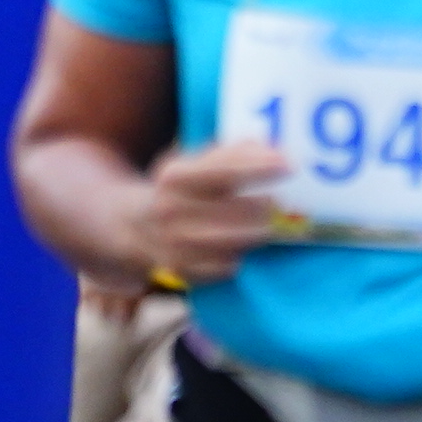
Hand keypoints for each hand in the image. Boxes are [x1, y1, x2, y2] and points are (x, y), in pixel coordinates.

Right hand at [131, 141, 285, 285]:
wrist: (133, 225)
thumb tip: (274, 152)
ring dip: (258, 233)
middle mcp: (169, 209)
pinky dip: (237, 258)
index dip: (257, 167)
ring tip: (267, 225)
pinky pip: (225, 267)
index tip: (288, 165)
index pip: (223, 171)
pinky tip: (239, 248)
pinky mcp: (179, 270)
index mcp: (174, 176)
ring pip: (234, 242)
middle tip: (279, 204)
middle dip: (265, 208)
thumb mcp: (195, 163)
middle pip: (236, 211)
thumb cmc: (181, 188)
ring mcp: (172, 242)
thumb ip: (233, 154)